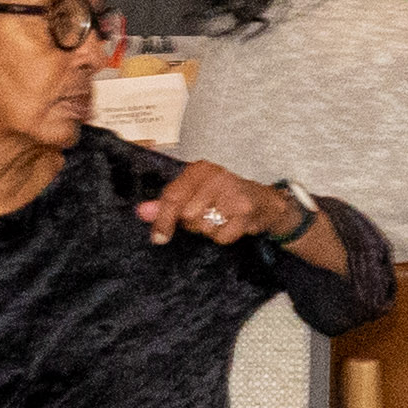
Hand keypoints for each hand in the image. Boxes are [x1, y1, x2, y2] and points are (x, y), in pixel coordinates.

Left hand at [140, 164, 288, 247]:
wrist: (265, 202)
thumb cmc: (224, 196)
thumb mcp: (194, 193)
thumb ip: (167, 203)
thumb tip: (141, 212)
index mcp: (199, 170)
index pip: (172, 196)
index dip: (163, 219)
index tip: (158, 238)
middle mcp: (216, 177)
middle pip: (188, 216)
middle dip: (194, 224)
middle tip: (207, 217)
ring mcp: (232, 193)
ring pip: (205, 227)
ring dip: (210, 231)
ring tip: (221, 219)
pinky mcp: (245, 211)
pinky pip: (222, 237)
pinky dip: (225, 237)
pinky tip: (233, 225)